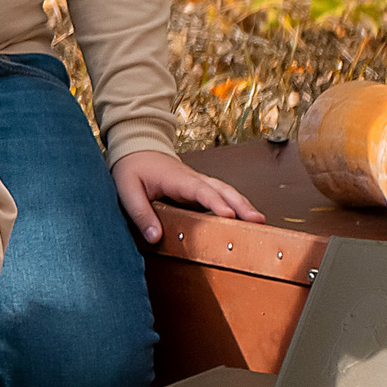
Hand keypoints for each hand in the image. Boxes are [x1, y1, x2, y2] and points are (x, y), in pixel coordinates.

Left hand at [110, 149, 264, 244]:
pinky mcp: (198, 190)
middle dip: (240, 205)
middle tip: (257, 221)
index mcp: (177, 178)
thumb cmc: (132, 168)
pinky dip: (235, 205)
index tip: (229, 215)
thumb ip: (140, 213)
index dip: (215, 203)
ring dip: (242, 205)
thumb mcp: (127, 190)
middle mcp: (193, 179)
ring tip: (259, 222)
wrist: (137, 149)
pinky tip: (244, 219)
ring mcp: (198, 184)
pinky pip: (220, 196)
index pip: (200, 190)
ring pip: (226, 191)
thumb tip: (155, 237)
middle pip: (222, 190)